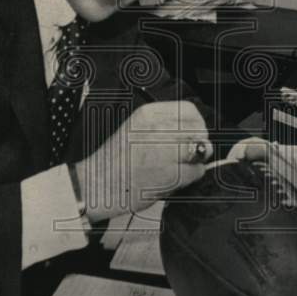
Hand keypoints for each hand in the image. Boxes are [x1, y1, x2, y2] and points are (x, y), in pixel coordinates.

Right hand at [73, 101, 210, 222]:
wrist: (97, 184)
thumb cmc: (116, 162)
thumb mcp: (137, 130)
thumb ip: (165, 128)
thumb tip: (196, 136)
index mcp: (148, 114)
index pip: (190, 111)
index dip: (197, 125)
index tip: (194, 137)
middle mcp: (157, 128)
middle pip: (198, 131)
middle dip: (198, 145)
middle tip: (187, 157)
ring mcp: (164, 149)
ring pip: (199, 152)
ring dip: (193, 163)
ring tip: (176, 169)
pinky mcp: (169, 172)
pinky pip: (194, 172)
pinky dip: (188, 178)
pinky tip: (171, 180)